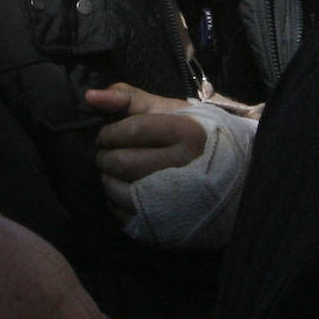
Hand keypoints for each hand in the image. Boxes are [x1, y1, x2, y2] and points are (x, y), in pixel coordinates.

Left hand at [90, 83, 208, 217]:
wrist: (228, 174)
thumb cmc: (191, 135)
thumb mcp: (167, 109)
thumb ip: (128, 98)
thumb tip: (90, 97)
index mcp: (187, 134)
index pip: (133, 130)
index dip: (110, 132)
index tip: (106, 134)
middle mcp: (183, 167)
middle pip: (124, 162)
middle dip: (104, 156)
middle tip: (106, 153)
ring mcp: (177, 198)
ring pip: (120, 191)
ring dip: (107, 179)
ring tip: (114, 171)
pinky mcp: (167, 221)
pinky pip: (124, 214)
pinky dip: (115, 201)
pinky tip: (124, 190)